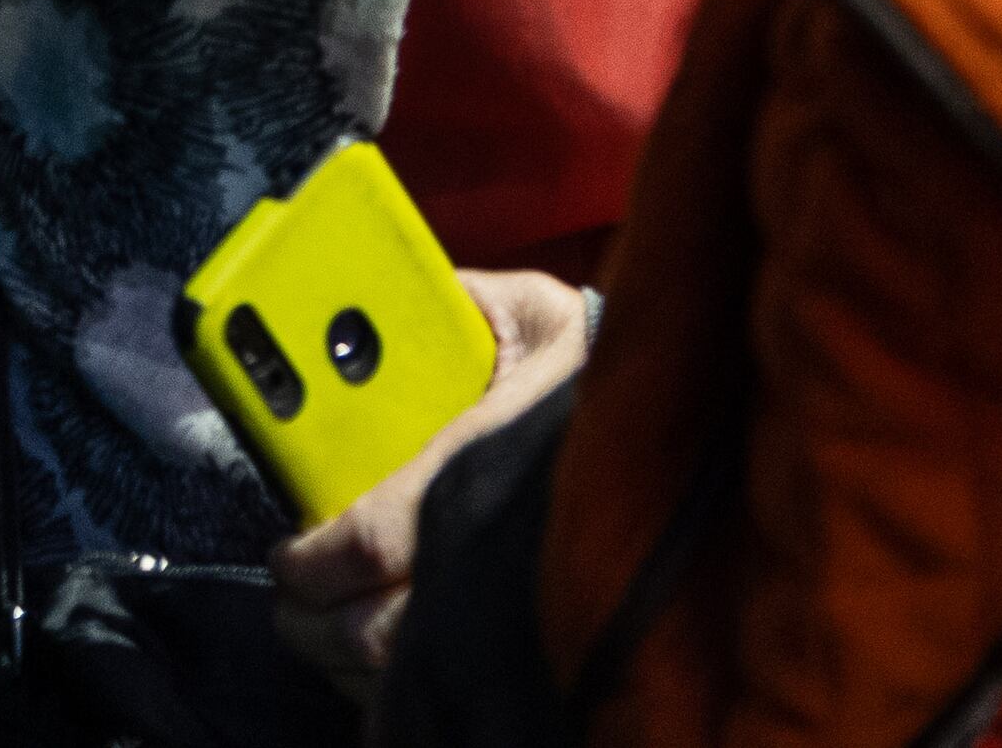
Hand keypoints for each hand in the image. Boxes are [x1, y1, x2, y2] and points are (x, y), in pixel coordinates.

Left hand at [271, 270, 595, 703]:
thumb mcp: (537, 318)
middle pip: (371, 631)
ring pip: (404, 680)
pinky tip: (396, 674)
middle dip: (314, 622)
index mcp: (479, 476)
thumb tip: (389, 295)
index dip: (310, 561)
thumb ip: (460, 305)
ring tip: (332, 635)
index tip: (288, 555)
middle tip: (294, 601)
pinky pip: (448, 708)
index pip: (366, 541)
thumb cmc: (612, 380)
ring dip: (350, 664)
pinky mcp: (542, 673)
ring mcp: (517, 627)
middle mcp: (493, 566)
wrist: (713, 441)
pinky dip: (406, 699)